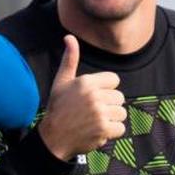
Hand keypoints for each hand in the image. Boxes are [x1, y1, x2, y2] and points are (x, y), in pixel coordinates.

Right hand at [36, 35, 125, 160]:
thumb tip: (69, 37)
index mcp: (87, 82)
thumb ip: (70, 59)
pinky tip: (97, 131)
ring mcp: (100, 113)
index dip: (105, 89)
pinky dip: (111, 132)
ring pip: (121, 113)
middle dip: (109, 105)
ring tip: (95, 121)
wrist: (53, 137)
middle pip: (119, 97)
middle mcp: (94, 96)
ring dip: (111, 119)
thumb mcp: (61, 81)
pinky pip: (120, 128)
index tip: (92, 97)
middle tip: (92, 111)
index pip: (114, 80)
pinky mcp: (104, 129)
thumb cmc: (58, 108)